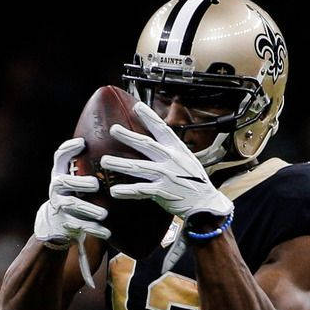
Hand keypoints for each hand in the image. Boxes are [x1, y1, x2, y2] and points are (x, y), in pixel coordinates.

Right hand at [33, 138, 110, 246]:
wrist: (57, 222)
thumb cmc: (74, 193)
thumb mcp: (75, 177)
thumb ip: (87, 163)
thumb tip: (114, 136)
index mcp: (60, 173)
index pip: (59, 157)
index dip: (68, 149)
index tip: (82, 143)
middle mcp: (57, 188)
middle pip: (62, 182)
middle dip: (79, 182)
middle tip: (96, 184)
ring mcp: (60, 206)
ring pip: (72, 206)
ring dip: (88, 209)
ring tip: (103, 214)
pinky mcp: (66, 223)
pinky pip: (80, 227)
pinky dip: (94, 230)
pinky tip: (107, 232)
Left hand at [101, 101, 233, 221]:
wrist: (205, 202)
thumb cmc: (193, 180)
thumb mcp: (185, 159)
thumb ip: (169, 150)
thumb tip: (153, 140)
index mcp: (177, 149)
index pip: (162, 129)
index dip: (150, 117)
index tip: (137, 106)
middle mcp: (171, 160)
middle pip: (146, 145)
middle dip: (129, 136)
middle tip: (113, 129)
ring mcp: (166, 175)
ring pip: (139, 167)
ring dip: (120, 164)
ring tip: (105, 160)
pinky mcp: (163, 192)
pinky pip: (141, 190)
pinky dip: (127, 191)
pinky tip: (115, 191)